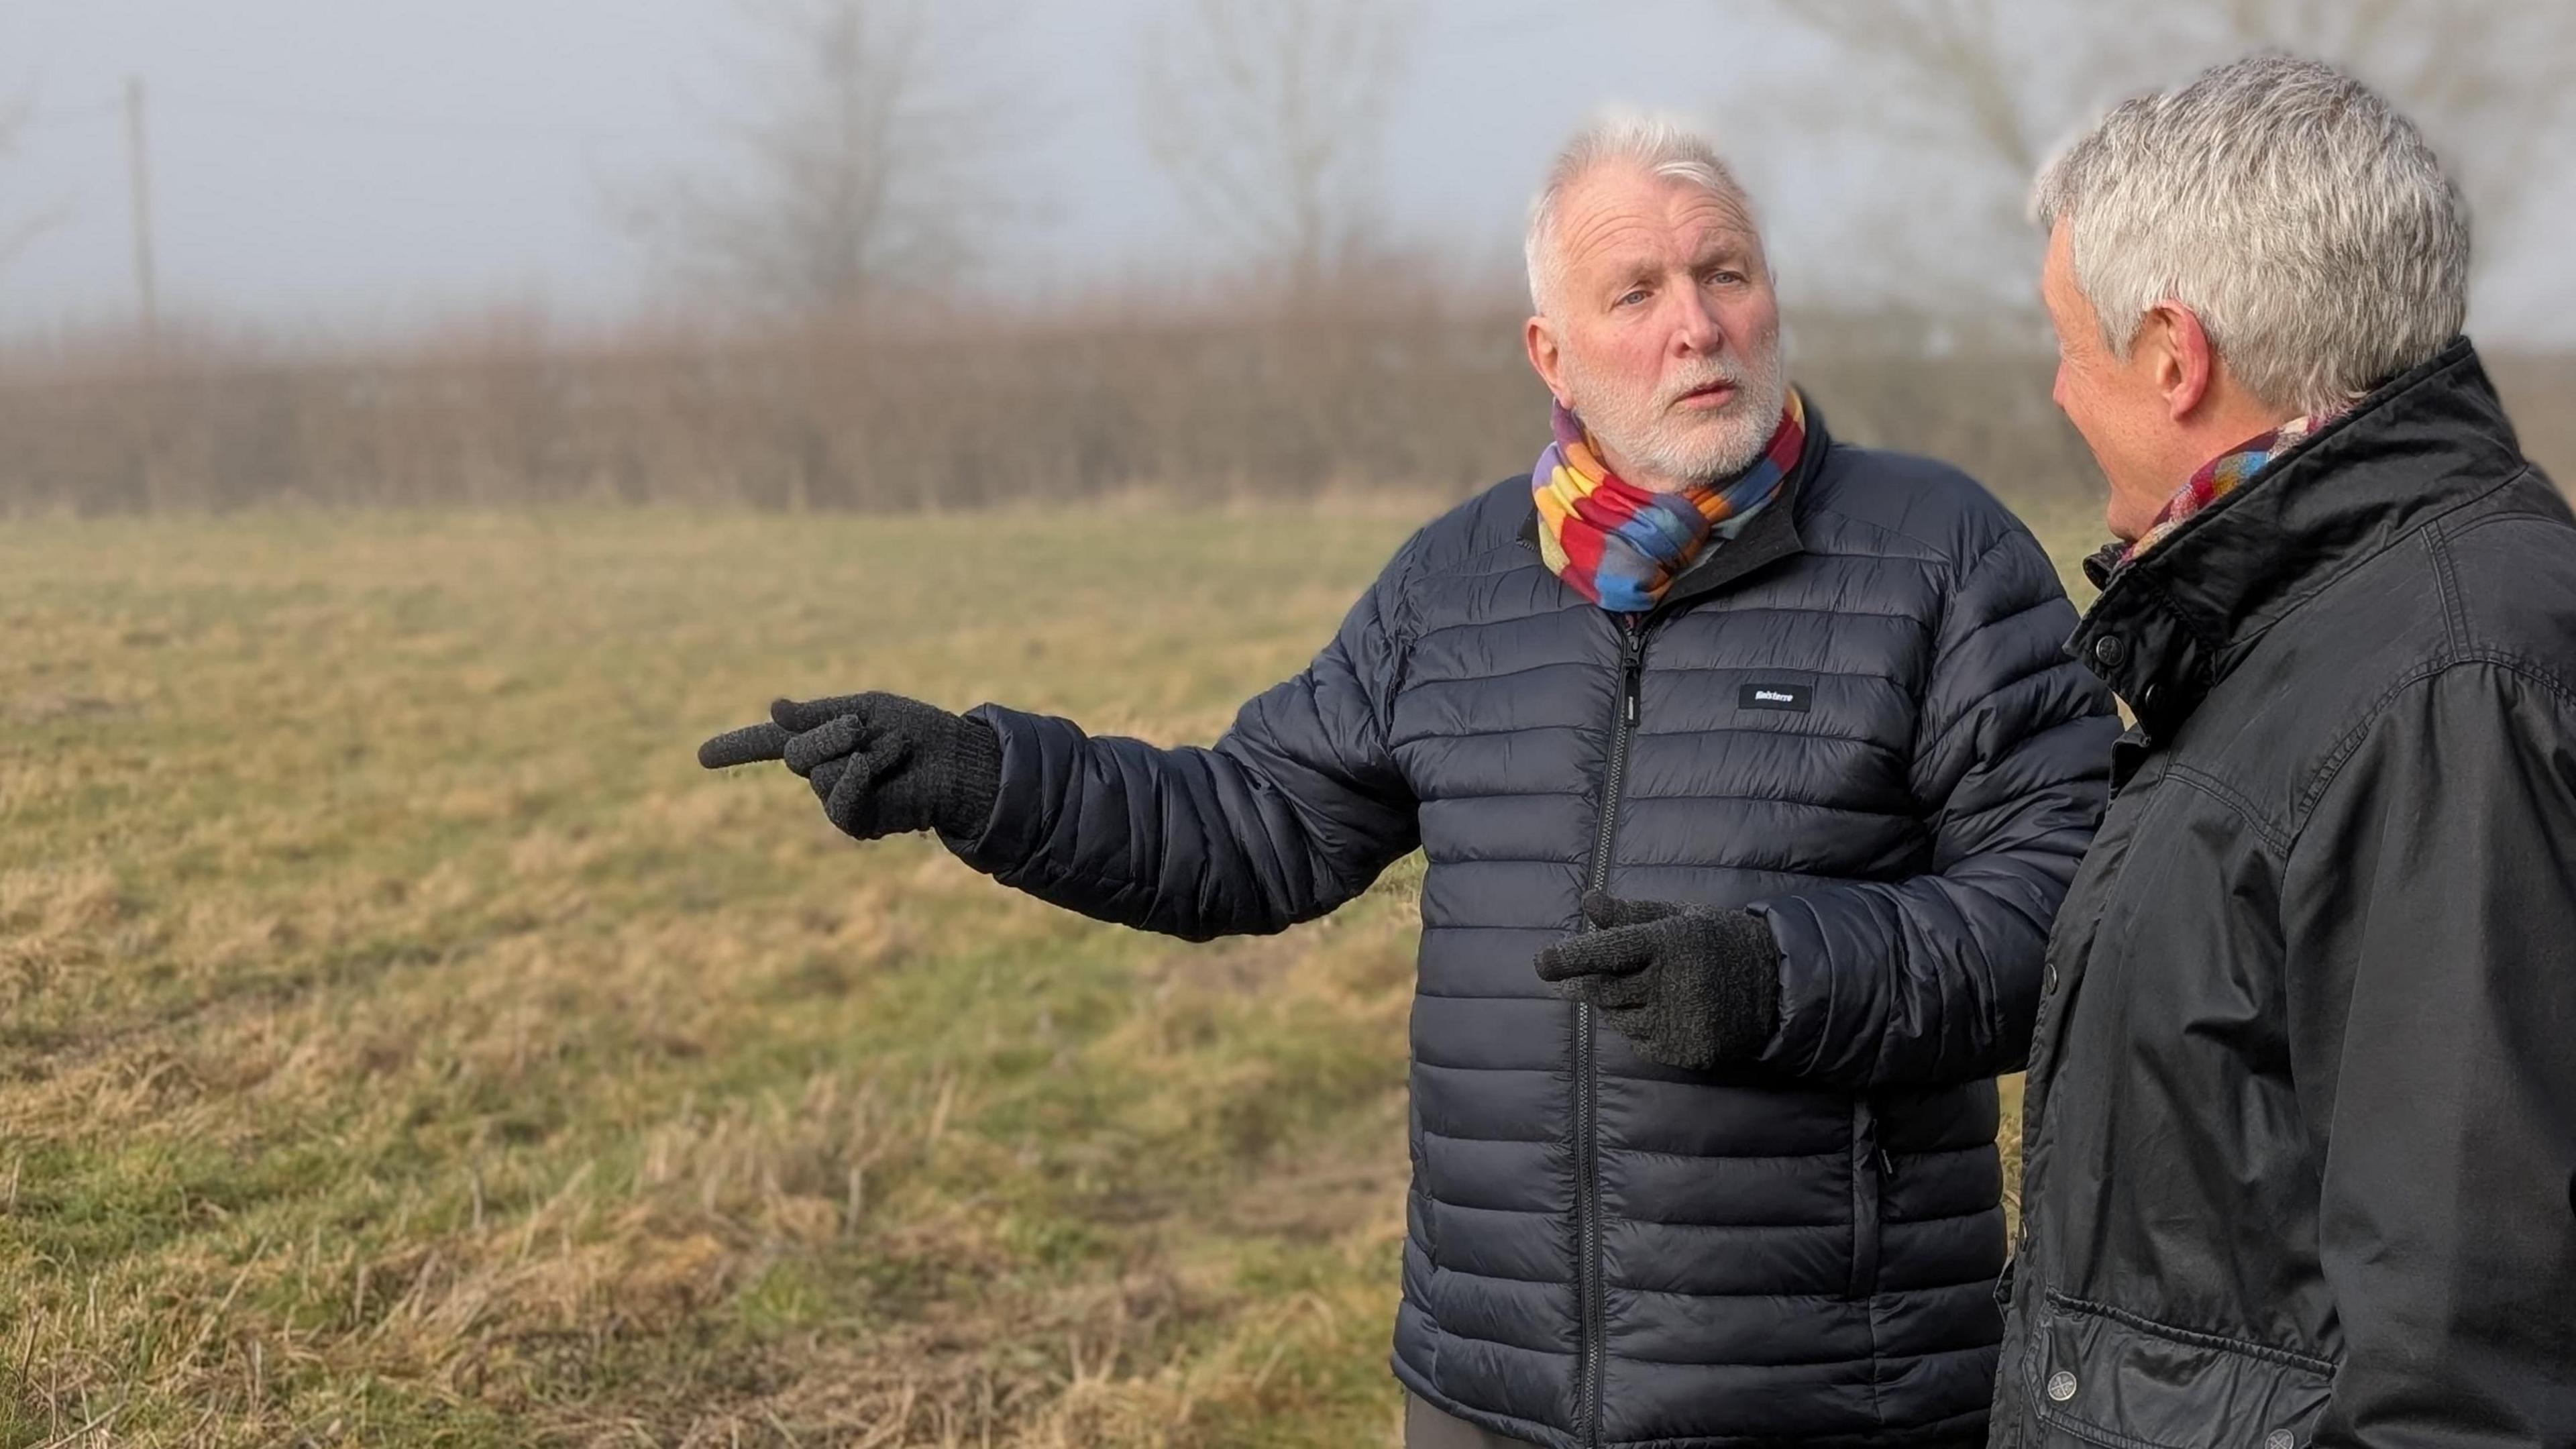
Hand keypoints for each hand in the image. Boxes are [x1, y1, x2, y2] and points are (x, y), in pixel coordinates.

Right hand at [697, 692, 1001, 841]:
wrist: (957, 761)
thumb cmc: (918, 731)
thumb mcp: (867, 709)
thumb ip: (819, 715)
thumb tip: (775, 709)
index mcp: (822, 738)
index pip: (768, 742)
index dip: (736, 747)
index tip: (701, 756)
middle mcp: (822, 771)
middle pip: (795, 752)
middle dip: (828, 734)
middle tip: (863, 729)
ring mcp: (835, 798)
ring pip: (816, 774)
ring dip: (855, 752)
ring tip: (891, 751)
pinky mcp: (855, 821)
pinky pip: (837, 799)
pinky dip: (857, 778)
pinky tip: (878, 769)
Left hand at [1531, 890, 1781, 1070]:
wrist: (1775, 988)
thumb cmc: (1717, 943)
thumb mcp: (1680, 917)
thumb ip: (1632, 913)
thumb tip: (1588, 900)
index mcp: (1673, 943)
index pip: (1612, 950)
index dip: (1573, 956)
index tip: (1542, 961)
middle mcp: (1676, 984)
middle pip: (1604, 990)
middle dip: (1573, 984)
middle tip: (1556, 979)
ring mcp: (1682, 1022)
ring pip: (1619, 1017)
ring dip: (1612, 1003)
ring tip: (1637, 987)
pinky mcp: (1688, 1052)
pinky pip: (1640, 1042)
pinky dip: (1637, 1027)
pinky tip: (1660, 1011)